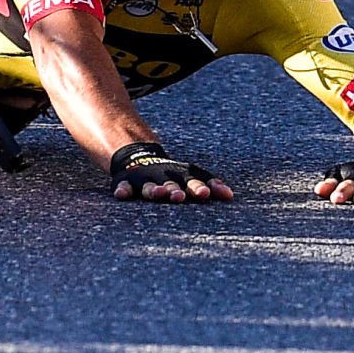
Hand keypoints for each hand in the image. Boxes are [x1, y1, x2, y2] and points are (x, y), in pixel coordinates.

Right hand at [109, 141, 233, 203]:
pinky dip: (123, 190)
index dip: (199, 187)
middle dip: (175, 190)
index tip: (205, 195)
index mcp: (181, 175)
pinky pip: (124, 186)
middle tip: (179, 196)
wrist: (139, 156)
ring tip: (158, 194)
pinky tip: (122, 195)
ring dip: (154, 191)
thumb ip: (211, 185)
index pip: (193, 180)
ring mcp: (145, 180)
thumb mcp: (190, 176)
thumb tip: (231, 196)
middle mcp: (164, 177)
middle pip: (171, 184)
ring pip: (150, 187)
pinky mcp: (127, 182)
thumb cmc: (172, 174)